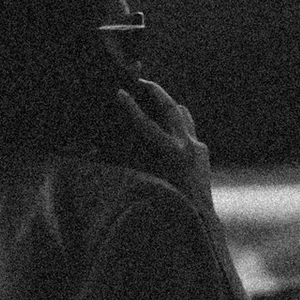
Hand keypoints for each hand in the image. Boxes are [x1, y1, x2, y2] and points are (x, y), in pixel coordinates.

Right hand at [113, 73, 215, 217]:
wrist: (200, 218)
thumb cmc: (168, 203)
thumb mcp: (145, 180)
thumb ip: (126, 162)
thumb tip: (96, 151)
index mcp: (172, 153)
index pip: (147, 124)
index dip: (131, 108)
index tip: (120, 93)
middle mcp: (187, 146)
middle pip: (171, 108)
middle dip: (155, 91)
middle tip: (141, 81)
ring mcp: (198, 146)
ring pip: (183, 114)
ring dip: (167, 104)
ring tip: (153, 97)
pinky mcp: (203, 151)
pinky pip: (187, 129)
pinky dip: (175, 124)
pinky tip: (165, 126)